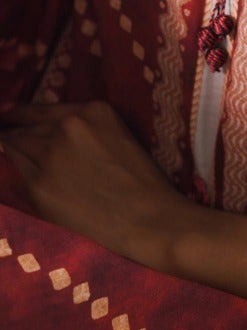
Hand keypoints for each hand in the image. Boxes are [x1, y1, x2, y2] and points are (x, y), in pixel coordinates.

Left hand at [0, 100, 195, 269]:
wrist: (149, 220)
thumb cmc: (143, 184)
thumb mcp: (118, 137)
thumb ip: (85, 129)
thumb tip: (49, 135)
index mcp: (93, 110)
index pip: (37, 109)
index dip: (17, 117)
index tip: (7, 122)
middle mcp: (68, 124)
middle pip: (22, 127)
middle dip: (12, 136)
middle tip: (5, 144)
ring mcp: (51, 153)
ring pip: (13, 146)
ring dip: (11, 153)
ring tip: (12, 160)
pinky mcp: (39, 184)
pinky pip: (14, 171)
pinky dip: (11, 171)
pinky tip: (15, 176)